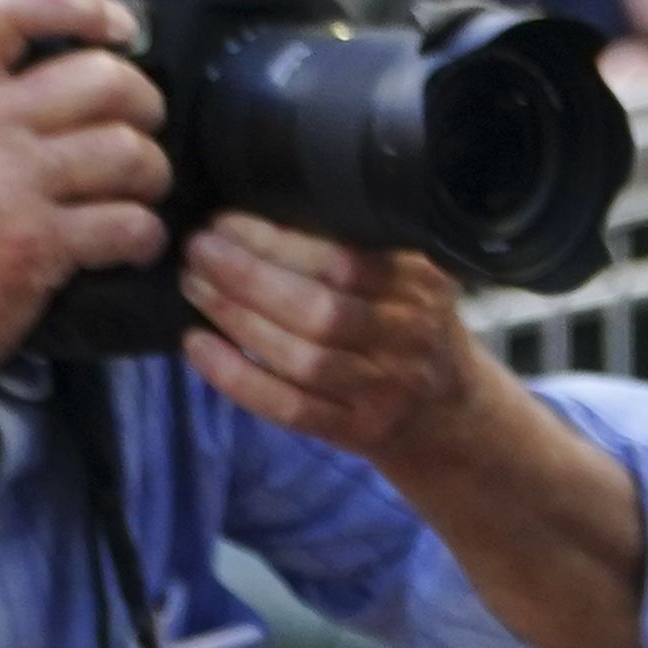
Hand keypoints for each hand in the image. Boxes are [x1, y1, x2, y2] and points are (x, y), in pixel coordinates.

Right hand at [0, 0, 166, 390]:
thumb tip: (15, 22)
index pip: (7, 6)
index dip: (77, 2)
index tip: (117, 23)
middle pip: (104, 78)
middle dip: (144, 105)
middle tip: (141, 129)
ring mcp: (6, 183)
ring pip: (129, 149)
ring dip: (151, 175)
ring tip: (136, 193)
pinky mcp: (36, 243)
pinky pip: (129, 222)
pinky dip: (144, 236)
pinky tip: (129, 243)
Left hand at [180, 218, 483, 457]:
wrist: (452, 413)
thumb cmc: (413, 326)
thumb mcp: (411, 276)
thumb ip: (362, 248)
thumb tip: (263, 217)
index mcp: (421, 283)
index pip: (344, 260)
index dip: (276, 243)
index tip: (225, 223)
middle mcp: (409, 336)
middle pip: (320, 309)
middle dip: (248, 278)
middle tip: (198, 251)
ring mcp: (385, 389)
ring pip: (301, 358)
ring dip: (237, 320)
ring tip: (195, 287)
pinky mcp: (359, 430)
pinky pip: (290, 407)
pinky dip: (238, 378)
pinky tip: (199, 347)